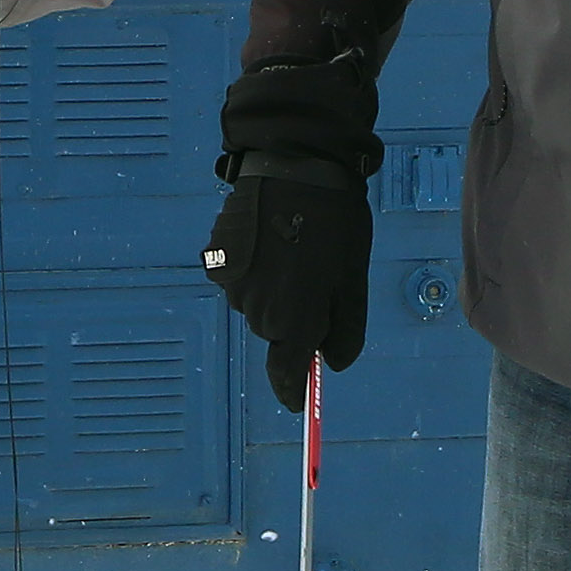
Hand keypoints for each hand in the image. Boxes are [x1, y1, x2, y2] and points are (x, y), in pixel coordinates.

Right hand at [203, 166, 368, 411]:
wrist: (295, 167)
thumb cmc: (335, 225)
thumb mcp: (352, 280)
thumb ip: (346, 330)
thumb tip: (333, 364)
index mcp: (295, 320)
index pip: (286, 373)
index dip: (293, 390)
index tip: (298, 402)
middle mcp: (257, 311)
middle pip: (276, 333)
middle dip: (294, 318)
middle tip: (316, 278)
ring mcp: (233, 286)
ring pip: (257, 305)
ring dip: (274, 290)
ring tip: (293, 250)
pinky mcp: (218, 261)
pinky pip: (239, 281)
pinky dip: (254, 270)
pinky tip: (269, 240)